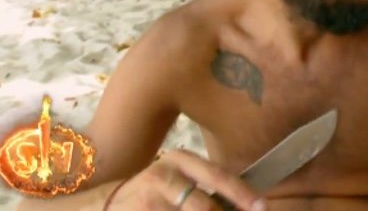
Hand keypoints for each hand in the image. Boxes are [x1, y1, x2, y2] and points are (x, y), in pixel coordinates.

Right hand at [106, 149, 265, 210]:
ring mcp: (149, 201)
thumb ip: (208, 188)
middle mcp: (164, 175)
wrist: (105, 205)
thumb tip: (247, 205)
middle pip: (205, 207)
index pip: (218, 177)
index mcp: (180, 160)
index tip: (262, 207)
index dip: (242, 194)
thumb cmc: (154, 193)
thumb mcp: (179, 179)